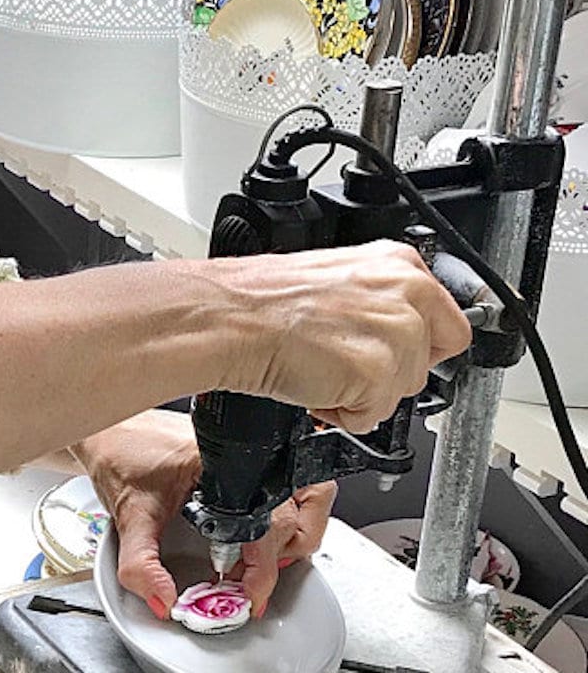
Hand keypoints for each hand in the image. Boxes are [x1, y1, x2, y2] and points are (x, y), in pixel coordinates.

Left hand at [72, 411, 334, 619]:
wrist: (109, 427)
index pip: (267, 518)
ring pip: (309, 494)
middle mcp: (243, 452)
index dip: (264, 565)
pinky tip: (256, 535)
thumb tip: (163, 599)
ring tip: (261, 559)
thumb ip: (141, 564)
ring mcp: (250, 450)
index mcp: (220, 461)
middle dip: (282, 554)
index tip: (249, 594)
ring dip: (296, 533)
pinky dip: (287, 515)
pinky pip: (291, 486)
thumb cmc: (120, 454)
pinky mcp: (247, 456)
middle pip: (299, 508)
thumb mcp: (128, 515)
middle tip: (252, 580)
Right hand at [198, 239, 469, 432]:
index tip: (393, 354)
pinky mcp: (378, 372)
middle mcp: (407, 292)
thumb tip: (403, 330)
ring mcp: (397, 332)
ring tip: (321, 367)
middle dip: (389, 373)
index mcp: (398, 263)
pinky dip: (343, 412)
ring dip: (363, 393)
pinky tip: (315, 384)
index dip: (417, 347)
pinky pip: (374, 416)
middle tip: (344, 360)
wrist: (231, 318)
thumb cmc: (264, 300)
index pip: (448, 322)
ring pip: (403, 390)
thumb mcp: (337, 277)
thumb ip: (381, 299)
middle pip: (429, 361)